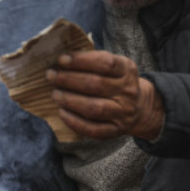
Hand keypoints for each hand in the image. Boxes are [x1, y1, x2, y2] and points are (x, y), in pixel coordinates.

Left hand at [45, 50, 163, 140]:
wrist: (139, 108)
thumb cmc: (115, 82)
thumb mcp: (113, 66)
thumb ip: (92, 61)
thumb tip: (61, 61)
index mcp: (127, 70)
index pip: (105, 63)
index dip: (81, 60)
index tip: (61, 60)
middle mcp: (127, 91)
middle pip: (96, 85)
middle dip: (69, 80)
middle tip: (50, 76)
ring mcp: (122, 113)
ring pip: (94, 108)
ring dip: (70, 100)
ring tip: (55, 94)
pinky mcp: (115, 130)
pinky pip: (93, 129)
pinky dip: (74, 122)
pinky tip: (62, 113)